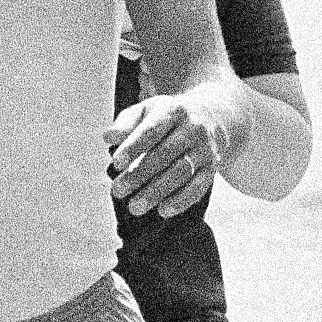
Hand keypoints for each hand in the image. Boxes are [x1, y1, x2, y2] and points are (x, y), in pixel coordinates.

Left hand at [104, 94, 230, 217]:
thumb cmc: (167, 117)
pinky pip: (199, 186)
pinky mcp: (212, 167)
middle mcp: (193, 128)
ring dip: (158, 191)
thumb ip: (126, 123)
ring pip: (183, 171)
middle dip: (141, 174)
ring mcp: (205, 149)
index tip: (115, 164)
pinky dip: (182, 200)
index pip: (152, 129)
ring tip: (134, 208)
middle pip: (167, 153)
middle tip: (118, 191)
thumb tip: (109, 137)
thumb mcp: (146, 110)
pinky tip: (163, 211)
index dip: (134, 147)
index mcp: (173, 111)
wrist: (213, 117)